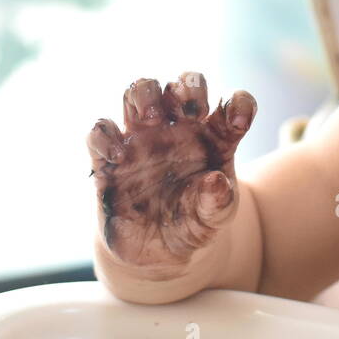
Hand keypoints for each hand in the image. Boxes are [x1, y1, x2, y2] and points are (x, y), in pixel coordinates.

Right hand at [87, 74, 255, 278]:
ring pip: (138, 91)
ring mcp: (143, 140)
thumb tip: (215, 182)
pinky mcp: (109, 160)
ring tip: (149, 119)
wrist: (159, 253)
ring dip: (144, 94)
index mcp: (214, 137)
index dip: (238, 103)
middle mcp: (179, 130)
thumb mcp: (215, 217)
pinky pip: (99, 130)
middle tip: (190, 112)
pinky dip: (104, 134)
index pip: (232, 102)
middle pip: (183, 84)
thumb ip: (218, 201)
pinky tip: (117, 156)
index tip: (237, 124)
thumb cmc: (195, 222)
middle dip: (188, 87)